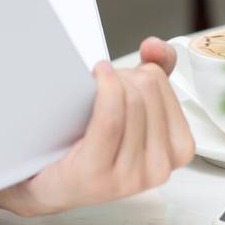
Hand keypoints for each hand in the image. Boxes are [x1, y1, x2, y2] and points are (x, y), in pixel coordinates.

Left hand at [0, 37, 193, 218]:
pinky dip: (102, 90)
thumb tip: (155, 47)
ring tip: (90, 94)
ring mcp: (131, 176)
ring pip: (129, 101)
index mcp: (177, 149)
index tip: (122, 79)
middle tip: (100, 89)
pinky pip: (110, 119)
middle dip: (121, 77)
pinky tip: (92, 78)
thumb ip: (155, 73)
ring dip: (106, 84)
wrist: (48, 178)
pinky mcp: (99, 176)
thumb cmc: (90, 141)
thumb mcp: (131, 106)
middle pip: (146, 89)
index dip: (137, 71)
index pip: (163, 84)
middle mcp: (160, 168)